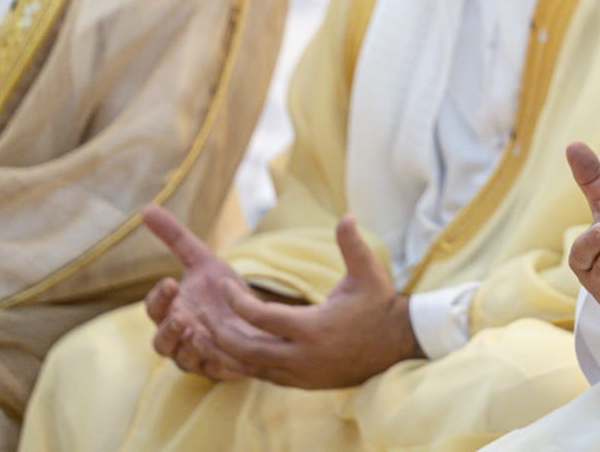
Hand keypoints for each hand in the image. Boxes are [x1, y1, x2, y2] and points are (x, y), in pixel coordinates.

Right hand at [141, 204, 262, 379]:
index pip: (154, 309)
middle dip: (168, 330)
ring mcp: (198, 356)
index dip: (159, 298)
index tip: (171, 282)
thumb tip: (146, 208)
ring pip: (183, 360)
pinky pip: (213, 370)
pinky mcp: (221, 369)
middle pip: (161, 342)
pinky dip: (215, 361)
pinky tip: (224, 347)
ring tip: (198, 333)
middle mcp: (179, 337)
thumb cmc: (223, 290)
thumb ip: (175, 238)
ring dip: (188, 349)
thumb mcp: (202, 260)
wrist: (258, 315)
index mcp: (171, 312)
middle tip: (180, 316)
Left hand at [195, 216, 420, 388]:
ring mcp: (302, 374)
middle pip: (245, 349)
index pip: (259, 317)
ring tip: (208, 331)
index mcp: (313, 328)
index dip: (236, 300)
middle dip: (219, 332)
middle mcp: (303, 356)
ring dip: (228, 350)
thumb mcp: (367, 272)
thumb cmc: (379, 304)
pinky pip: (264, 375)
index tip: (223, 284)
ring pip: (250, 367)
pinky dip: (246, 362)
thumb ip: (351, 245)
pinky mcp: (303, 383)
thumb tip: (346, 215)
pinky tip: (235, 345)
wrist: (398, 345)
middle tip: (201, 314)